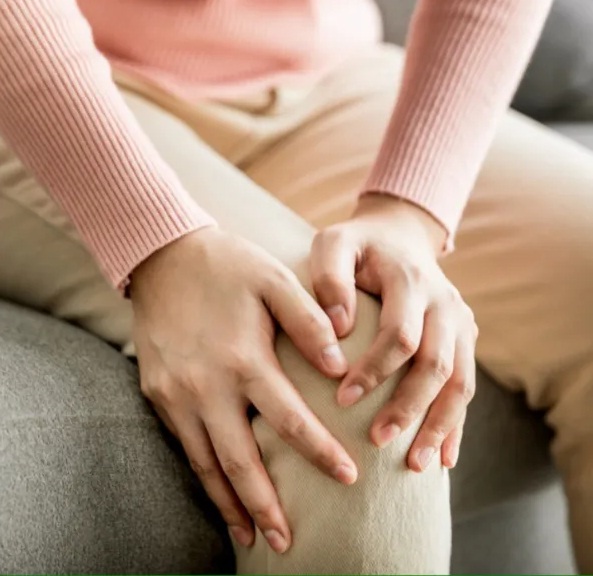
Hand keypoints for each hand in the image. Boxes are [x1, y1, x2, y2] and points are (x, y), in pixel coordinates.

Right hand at [130, 227, 356, 553]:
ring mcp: (176, 394)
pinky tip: (218, 493)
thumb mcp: (275, 281)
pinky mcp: (157, 393)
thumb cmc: (228, 266)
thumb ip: (309, 323)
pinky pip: (183, 445)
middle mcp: (206, 386)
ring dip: (230, 504)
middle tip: (289, 542)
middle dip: (266, 506)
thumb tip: (341, 365)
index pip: (289, 421)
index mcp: (243, 359)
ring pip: (206, 464)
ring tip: (250, 538)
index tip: (349, 478)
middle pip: (240, 461)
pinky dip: (203, 476)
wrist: (163, 255)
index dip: (320, 453)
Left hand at [310, 195, 477, 471]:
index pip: (400, 335)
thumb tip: (338, 330)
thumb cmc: (357, 245)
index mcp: (411, 280)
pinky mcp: (465, 339)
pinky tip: (444, 457)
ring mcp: (460, 322)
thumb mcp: (334, 244)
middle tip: (377, 441)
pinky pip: (467, 386)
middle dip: (408, 408)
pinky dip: (456, 423)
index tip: (342, 400)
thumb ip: (330, 278)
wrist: (399, 236)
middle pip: (437, 364)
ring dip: (439, 425)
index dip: (374, 371)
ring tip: (415, 466)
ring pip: (460, 382)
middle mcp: (444, 302)